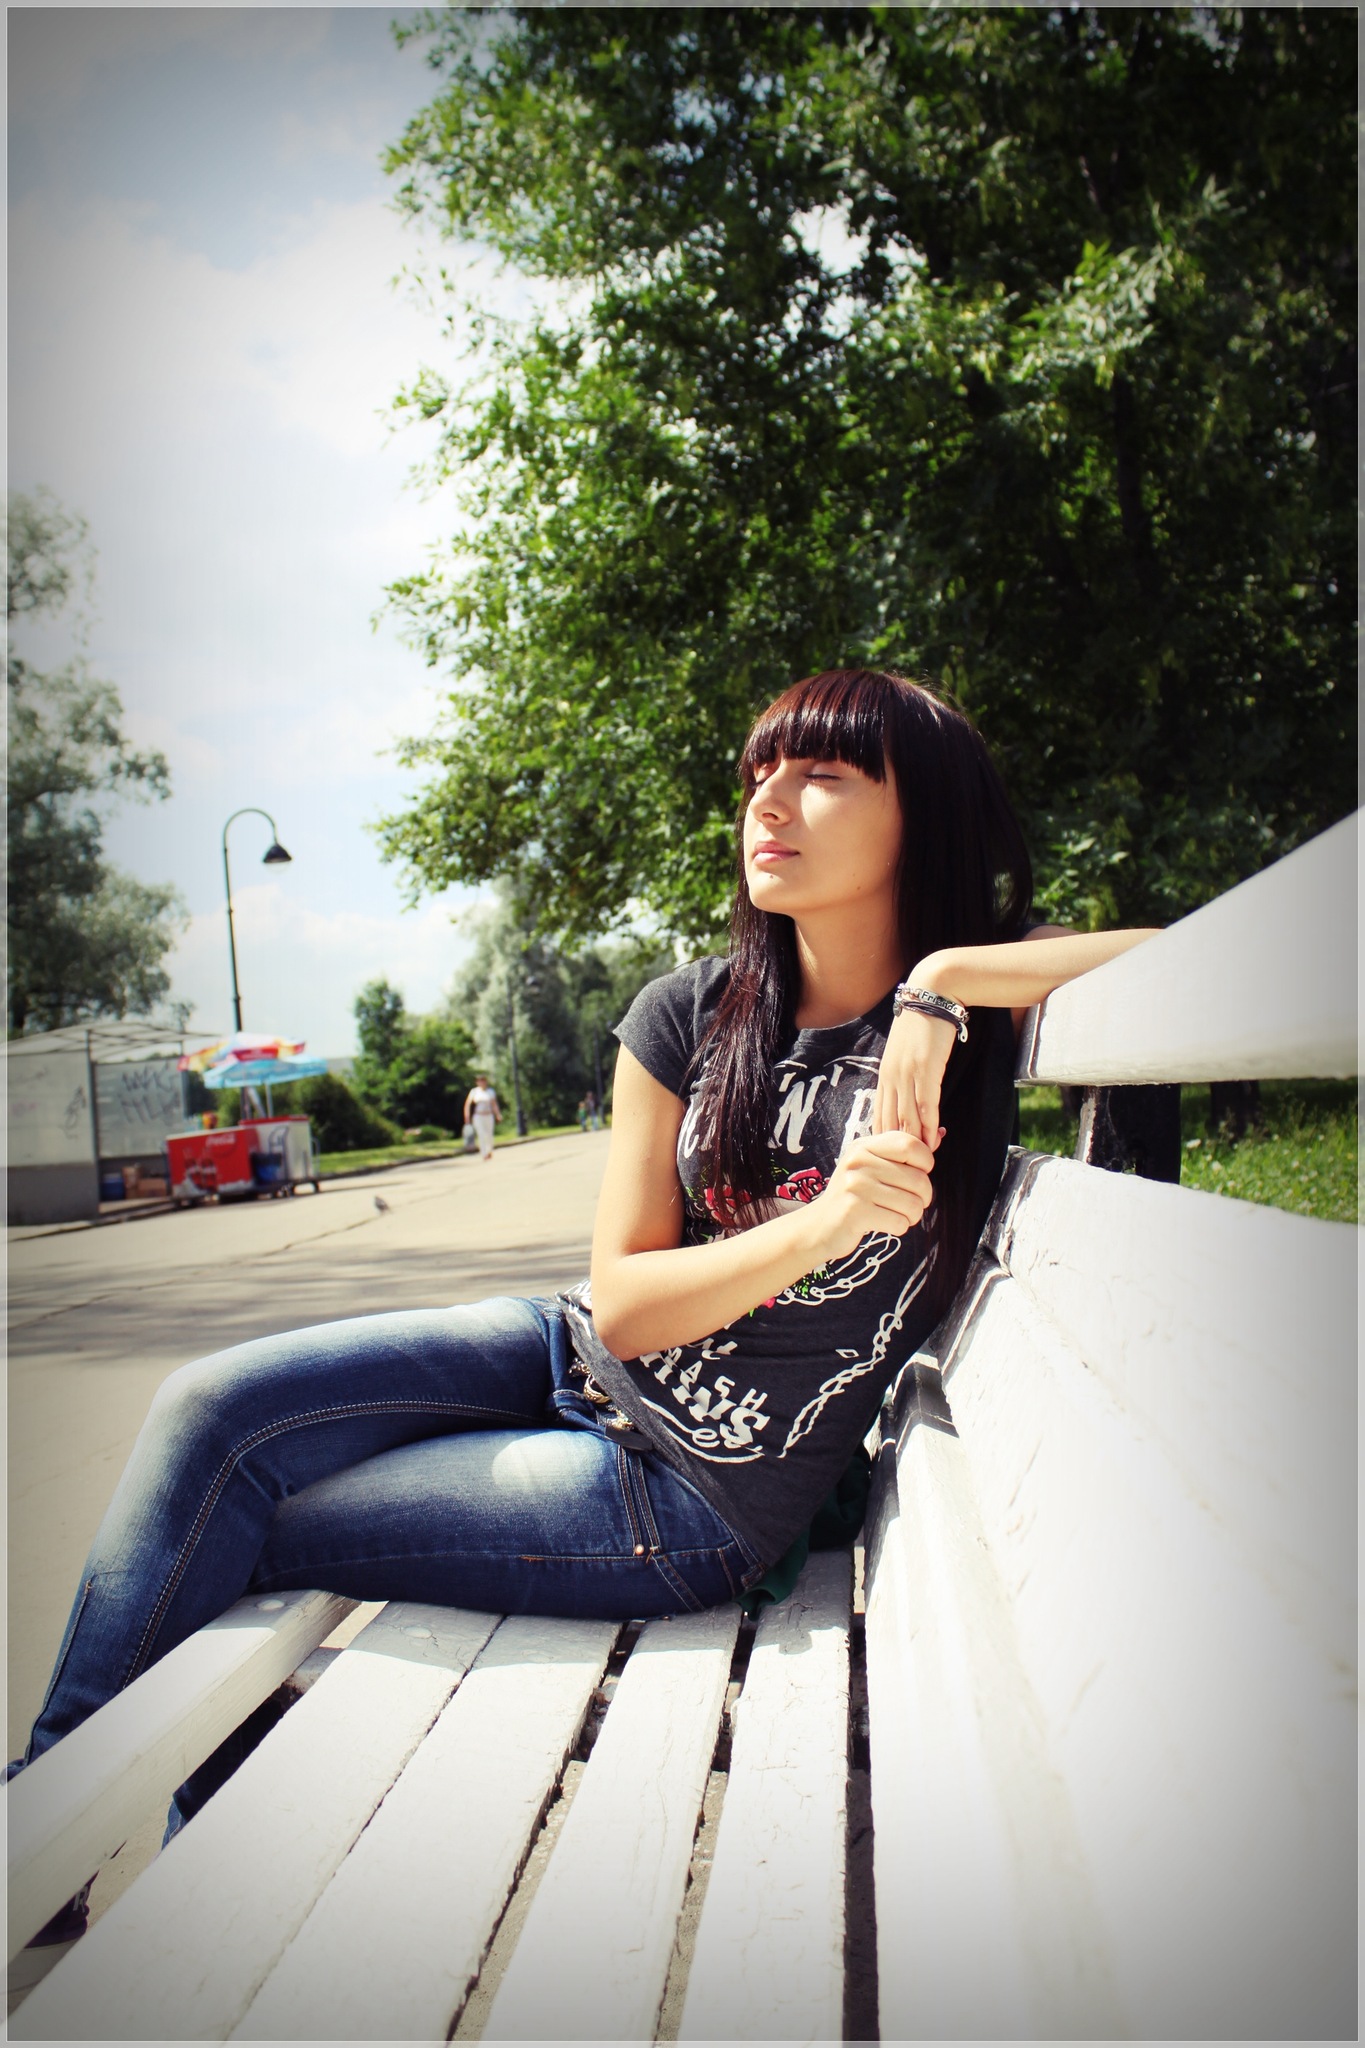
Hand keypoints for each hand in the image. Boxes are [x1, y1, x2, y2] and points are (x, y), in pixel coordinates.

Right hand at [807, 1131, 936, 1262]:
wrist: (819, 1226)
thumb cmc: (854, 1196)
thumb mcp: (872, 1166)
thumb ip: (903, 1153)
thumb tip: (941, 1134)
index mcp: (865, 1146)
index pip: (911, 1144)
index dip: (925, 1162)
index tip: (917, 1174)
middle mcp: (859, 1161)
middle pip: (919, 1179)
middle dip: (923, 1197)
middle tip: (909, 1203)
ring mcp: (856, 1186)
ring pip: (913, 1204)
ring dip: (912, 1216)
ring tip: (897, 1214)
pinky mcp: (856, 1212)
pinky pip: (900, 1222)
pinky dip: (899, 1228)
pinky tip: (885, 1223)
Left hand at [873, 1005, 954, 1148]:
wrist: (932, 994)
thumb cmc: (922, 1025)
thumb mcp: (906, 1053)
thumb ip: (904, 1075)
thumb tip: (911, 1098)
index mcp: (884, 1075)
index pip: (880, 1116)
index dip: (887, 1140)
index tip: (896, 1158)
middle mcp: (891, 1077)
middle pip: (890, 1121)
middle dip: (899, 1147)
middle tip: (909, 1166)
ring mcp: (907, 1073)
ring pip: (907, 1117)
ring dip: (916, 1142)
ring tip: (923, 1160)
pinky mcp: (926, 1069)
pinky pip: (926, 1104)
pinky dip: (930, 1125)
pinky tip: (935, 1139)